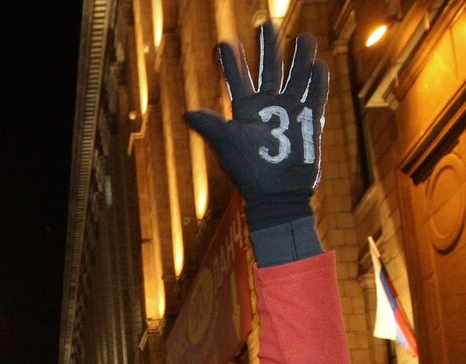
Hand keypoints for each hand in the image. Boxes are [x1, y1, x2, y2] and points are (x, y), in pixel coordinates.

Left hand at [185, 21, 327, 229]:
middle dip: (268, 48)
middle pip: (269, 70)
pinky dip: (318, 81)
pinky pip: (316, 96)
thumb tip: (188, 113)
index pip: (238, 80)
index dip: (232, 62)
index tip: (225, 42)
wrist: (278, 196)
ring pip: (296, 77)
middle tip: (266, 24)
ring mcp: (291, 112)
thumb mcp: (229, 147)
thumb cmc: (250, 174)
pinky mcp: (310, 122)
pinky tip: (319, 64)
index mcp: (246, 112)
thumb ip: (212, 126)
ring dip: (299, 58)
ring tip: (303, 37)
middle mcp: (268, 108)